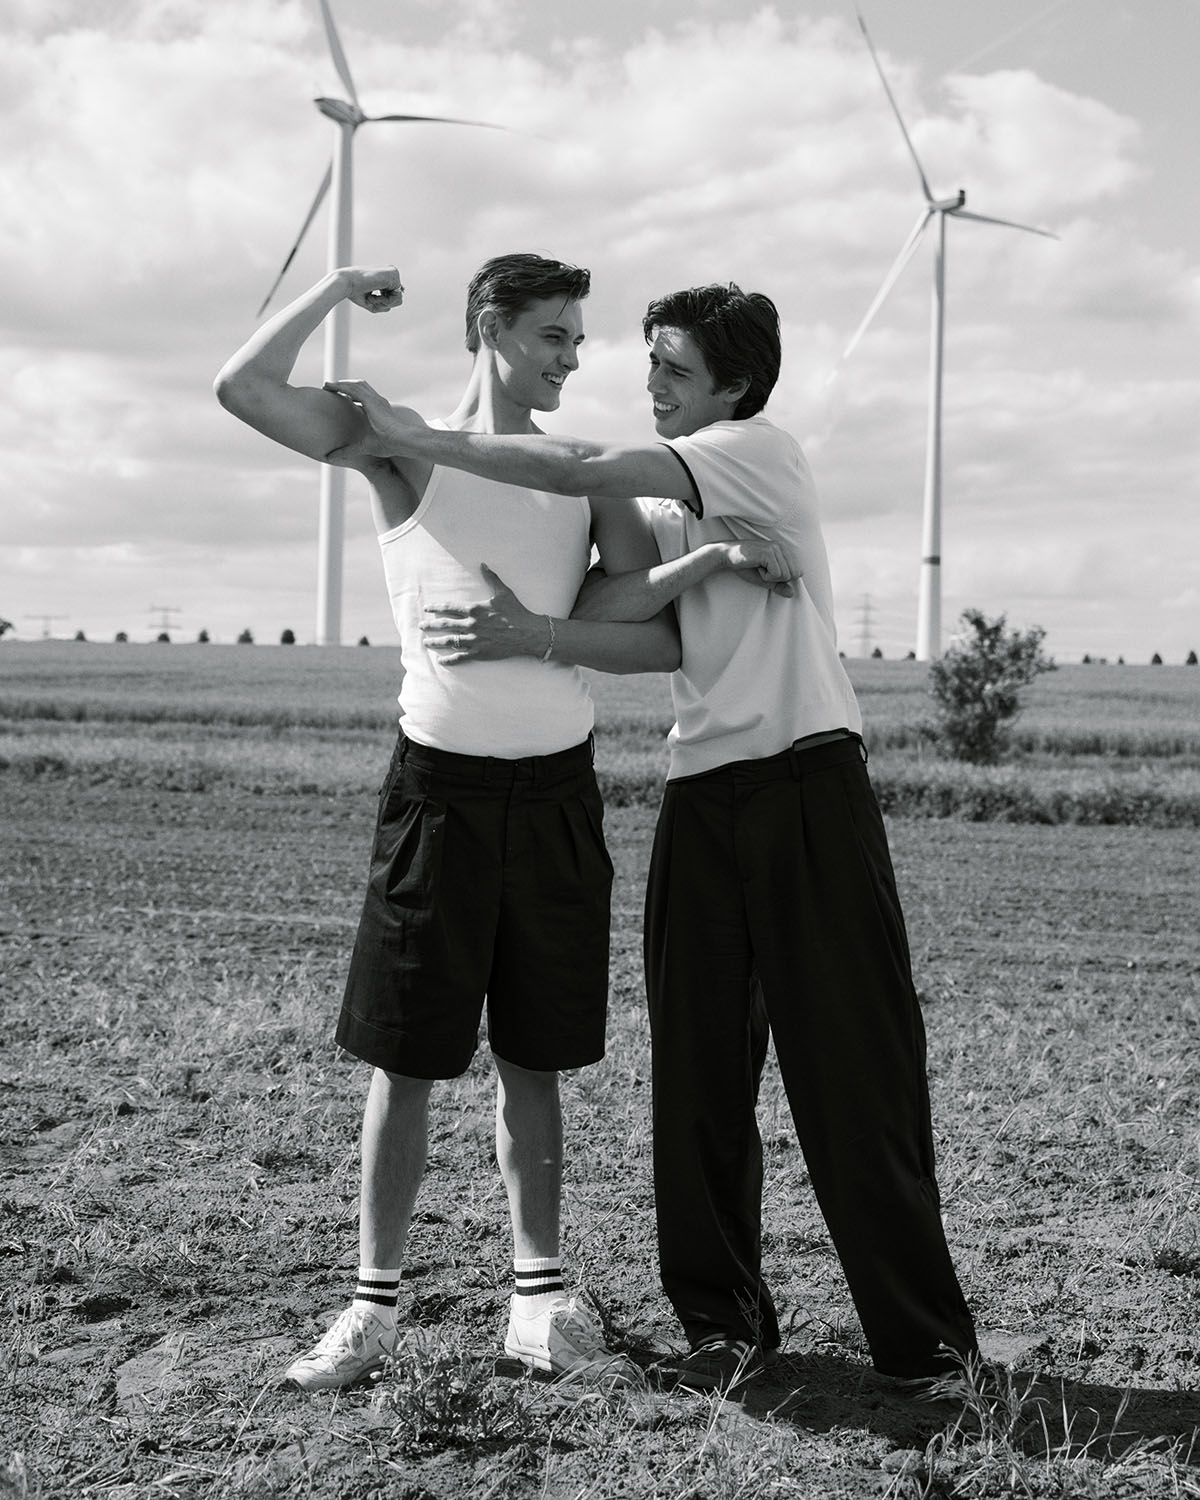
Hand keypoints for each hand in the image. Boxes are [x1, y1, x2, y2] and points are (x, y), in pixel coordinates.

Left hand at [323, 378, 426, 456]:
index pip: (362, 397)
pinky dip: (340, 386)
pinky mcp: (370, 400)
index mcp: (378, 409)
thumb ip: (347, 451)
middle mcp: (376, 401)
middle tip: (330, 388)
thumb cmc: (388, 444)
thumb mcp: (363, 447)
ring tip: (327, 386)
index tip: (339, 396)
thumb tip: (329, 458)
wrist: (402, 439)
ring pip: (354, 385)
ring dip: (340, 384)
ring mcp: (374, 399)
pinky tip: (330, 387)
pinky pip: (352, 389)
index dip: (350, 395)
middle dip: (344, 386)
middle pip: (358, 387)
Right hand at [339, 265, 404, 312]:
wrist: (346, 283)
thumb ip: (385, 303)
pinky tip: (374, 293)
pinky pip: (397, 297)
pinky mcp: (394, 274)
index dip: (384, 302)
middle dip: (384, 304)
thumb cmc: (355, 292)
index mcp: (386, 276)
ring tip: (371, 295)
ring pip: (399, 299)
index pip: (394, 296)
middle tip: (369, 297)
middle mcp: (391, 273)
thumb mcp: (372, 301)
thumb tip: (396, 303)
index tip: (370, 296)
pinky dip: (385, 301)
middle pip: (398, 299)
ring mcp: (393, 272)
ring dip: (383, 303)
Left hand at [421, 565, 548, 664]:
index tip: (427, 609)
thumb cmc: (516, 611)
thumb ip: (491, 578)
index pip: (449, 607)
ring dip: (436, 642)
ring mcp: (475, 640)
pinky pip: (461, 657)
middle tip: (421, 626)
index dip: (436, 608)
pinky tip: (441, 660)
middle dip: (431, 625)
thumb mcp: (503, 592)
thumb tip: (483, 564)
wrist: (528, 633)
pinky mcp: (480, 652)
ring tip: (426, 642)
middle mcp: (471, 625)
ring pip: (449, 641)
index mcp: (474, 609)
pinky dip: (450, 659)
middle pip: (445, 625)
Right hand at [721, 539, 801, 597]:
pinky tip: (757, 567)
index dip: (783, 578)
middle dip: (778, 578)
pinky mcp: (769, 553)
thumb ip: (778, 585)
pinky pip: (777, 574)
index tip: (768, 572)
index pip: (797, 572)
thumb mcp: (764, 577)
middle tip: (763, 571)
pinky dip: (766, 576)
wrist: (727, 556)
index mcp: (784, 550)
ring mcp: (776, 549)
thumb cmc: (745, 565)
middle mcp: (782, 547)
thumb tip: (791, 594)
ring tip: (759, 568)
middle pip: (794, 574)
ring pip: (786, 575)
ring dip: (771, 577)